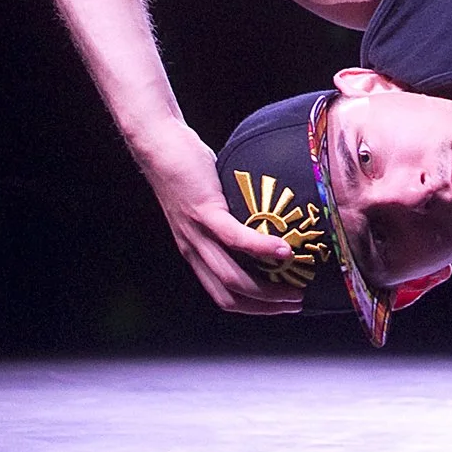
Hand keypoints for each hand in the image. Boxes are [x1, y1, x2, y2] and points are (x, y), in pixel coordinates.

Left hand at [143, 131, 306, 315]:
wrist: (156, 144)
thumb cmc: (184, 168)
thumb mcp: (205, 205)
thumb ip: (228, 218)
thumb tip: (263, 218)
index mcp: (194, 252)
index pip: (224, 296)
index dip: (254, 308)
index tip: (282, 306)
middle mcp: (193, 249)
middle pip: (230, 295)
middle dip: (266, 305)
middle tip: (295, 301)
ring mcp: (197, 233)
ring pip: (232, 277)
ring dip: (267, 289)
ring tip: (294, 286)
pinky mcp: (203, 212)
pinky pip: (234, 238)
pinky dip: (261, 249)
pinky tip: (283, 251)